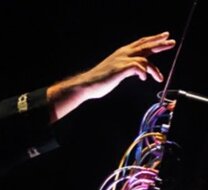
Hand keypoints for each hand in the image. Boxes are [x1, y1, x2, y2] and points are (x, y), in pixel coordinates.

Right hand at [48, 32, 175, 120]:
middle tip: (171, 42)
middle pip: (145, 46)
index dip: (153, 39)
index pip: (141, 43)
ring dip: (154, 69)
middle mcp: (123, 54)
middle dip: (160, 44)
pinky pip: (139, 67)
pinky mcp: (120, 68)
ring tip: (159, 78)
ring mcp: (121, 60)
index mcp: (122, 53)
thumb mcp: (117, 71)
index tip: (164, 36)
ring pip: (145, 59)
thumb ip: (128, 68)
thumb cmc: (100, 80)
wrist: (86, 85)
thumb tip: (138, 71)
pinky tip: (144, 79)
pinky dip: (144, 73)